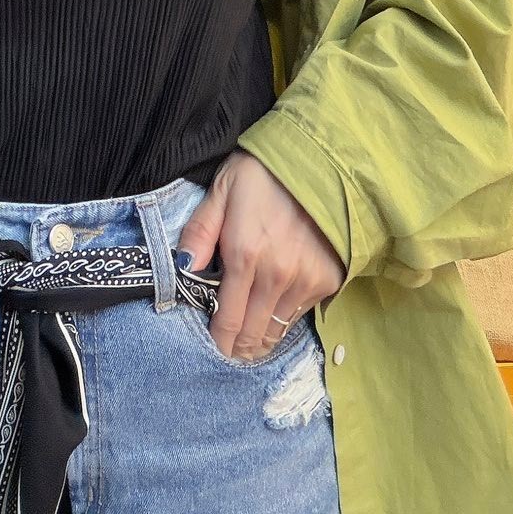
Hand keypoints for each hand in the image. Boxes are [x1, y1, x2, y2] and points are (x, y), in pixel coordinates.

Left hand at [178, 150, 344, 360]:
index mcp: (244, 255)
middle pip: (253, 335)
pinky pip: (299, 314)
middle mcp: (277, 276)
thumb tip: (184, 269)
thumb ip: (199, 233)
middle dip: (237, 348)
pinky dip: (284, 317)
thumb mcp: (221, 192)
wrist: (320, 161)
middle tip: (228, 351)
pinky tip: (273, 310)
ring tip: (248, 339)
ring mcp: (306, 281)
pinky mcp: (329, 281)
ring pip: (277, 330)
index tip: (212, 350)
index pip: (228, 321)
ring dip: (261, 337)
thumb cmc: (263, 174)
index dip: (218, 342)